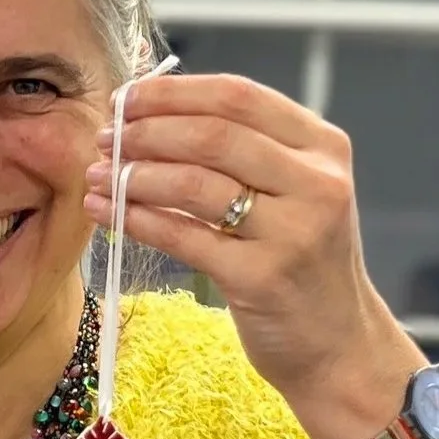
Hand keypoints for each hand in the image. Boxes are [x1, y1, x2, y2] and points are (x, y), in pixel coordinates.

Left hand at [83, 72, 424, 438]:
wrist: (340, 346)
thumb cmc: (304, 264)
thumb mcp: (297, 193)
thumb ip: (249, 150)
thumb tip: (154, 113)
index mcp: (323, 147)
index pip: (238, 96)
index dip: (172, 92)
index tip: (125, 98)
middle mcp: (316, 183)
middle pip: (212, 135)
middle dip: (146, 131)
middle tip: (105, 138)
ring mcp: (293, 232)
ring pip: (194, 184)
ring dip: (133, 175)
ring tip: (98, 175)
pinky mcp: (263, 278)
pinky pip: (184, 237)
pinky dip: (137, 219)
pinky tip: (106, 211)